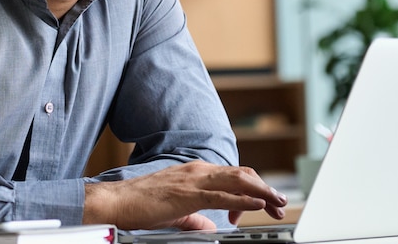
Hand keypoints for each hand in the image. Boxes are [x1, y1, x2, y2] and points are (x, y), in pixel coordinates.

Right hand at [82, 161, 286, 230]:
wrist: (117, 201)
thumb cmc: (141, 205)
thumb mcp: (176, 212)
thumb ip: (195, 218)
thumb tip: (210, 226)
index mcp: (196, 173)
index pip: (233, 176)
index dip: (253, 189)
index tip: (263, 206)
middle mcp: (198, 171)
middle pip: (242, 175)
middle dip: (265, 189)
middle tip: (280, 204)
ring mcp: (194, 180)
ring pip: (238, 181)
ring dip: (262, 192)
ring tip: (277, 202)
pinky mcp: (188, 194)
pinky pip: (222, 195)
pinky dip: (244, 199)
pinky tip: (257, 204)